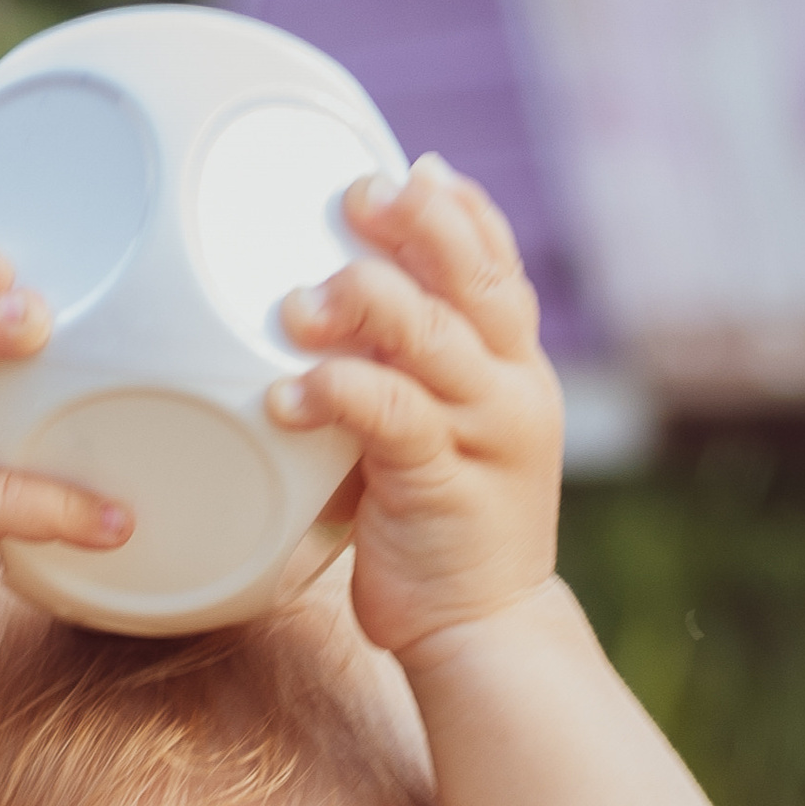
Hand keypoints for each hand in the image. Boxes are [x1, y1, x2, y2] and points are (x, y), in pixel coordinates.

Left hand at [269, 159, 560, 669]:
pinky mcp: (444, 483)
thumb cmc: (443, 536)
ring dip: (359, 301)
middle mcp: (511, 389)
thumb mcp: (441, 439)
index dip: (457, 212)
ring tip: (297, 306)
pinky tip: (289, 393)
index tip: (409, 173)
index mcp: (515, 371)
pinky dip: (337, 391)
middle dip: (416, 224)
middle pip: (473, 277)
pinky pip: (390, 414)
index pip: (498, 266)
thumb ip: (409, 378)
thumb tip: (333, 320)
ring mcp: (484, 435)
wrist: (484, 633)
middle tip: (354, 199)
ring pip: (430, 334)